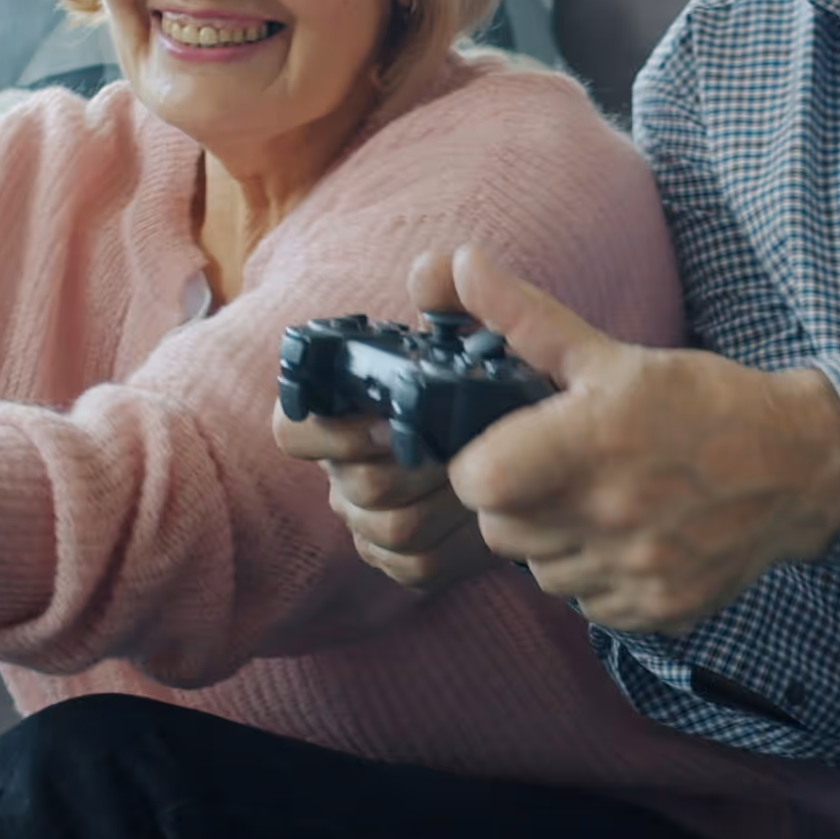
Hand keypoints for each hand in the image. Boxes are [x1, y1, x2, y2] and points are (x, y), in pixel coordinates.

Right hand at [272, 255, 516, 594]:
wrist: (546, 460)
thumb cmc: (498, 399)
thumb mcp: (483, 348)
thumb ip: (454, 300)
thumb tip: (425, 272)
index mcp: (348, 414)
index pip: (293, 427)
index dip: (326, 431)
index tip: (384, 422)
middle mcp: (347, 468)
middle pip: (353, 485)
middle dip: (412, 469)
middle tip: (460, 451)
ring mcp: (371, 519)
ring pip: (383, 529)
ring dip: (440, 505)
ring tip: (480, 480)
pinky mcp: (404, 562)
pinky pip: (411, 566)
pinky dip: (453, 546)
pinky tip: (480, 521)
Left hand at [440, 245, 839, 634]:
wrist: (800, 466)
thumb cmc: (705, 402)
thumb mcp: (615, 355)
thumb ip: (525, 319)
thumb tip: (455, 265)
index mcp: (593, 441)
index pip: (477, 484)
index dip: (480, 467)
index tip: (508, 451)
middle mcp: (611, 513)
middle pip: (500, 533)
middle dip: (515, 503)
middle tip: (559, 473)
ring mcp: (636, 569)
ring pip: (541, 573)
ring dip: (556, 543)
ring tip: (603, 503)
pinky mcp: (658, 609)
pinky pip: (588, 605)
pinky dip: (598, 576)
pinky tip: (632, 538)